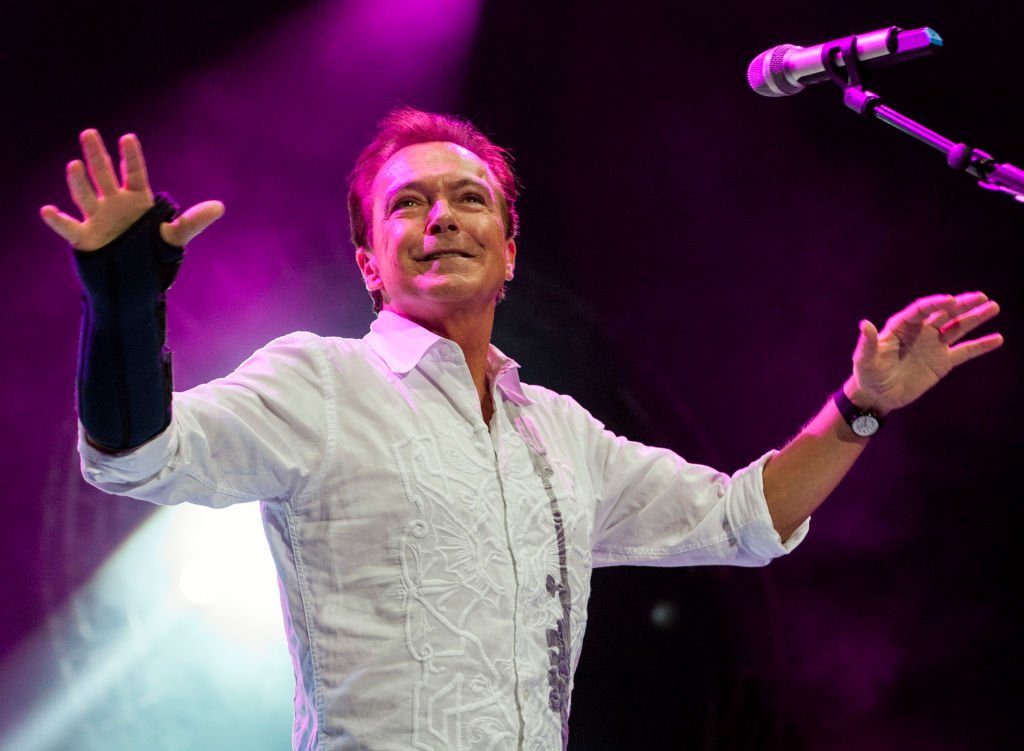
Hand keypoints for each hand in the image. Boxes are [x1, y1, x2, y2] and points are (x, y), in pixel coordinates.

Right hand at [39, 129, 223, 250]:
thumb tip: (220, 207)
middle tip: (90, 133)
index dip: (132, 157)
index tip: (127, 138)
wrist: (134, 278)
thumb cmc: (153, 252)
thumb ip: (194, 221)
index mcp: (137, 200)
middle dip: (98, 155)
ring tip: (74, 165)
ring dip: (79, 181)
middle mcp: (114, 204)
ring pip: (86, 195)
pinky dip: (57, 220)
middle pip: (104, 175)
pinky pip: (69, 227)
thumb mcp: (175, 237)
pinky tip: (47, 210)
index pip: (134, 174)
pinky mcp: (85, 238)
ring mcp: (97, 219)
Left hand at [847, 292, 1003, 412]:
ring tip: (994, 307)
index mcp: (901, 327)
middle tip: (981, 297)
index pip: (921, 310)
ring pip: (957, 328)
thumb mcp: (865, 360)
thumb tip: (864, 324)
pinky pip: (965, 352)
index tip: (951, 300)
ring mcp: (933, 345)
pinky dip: (981, 346)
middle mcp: (920, 332)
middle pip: (944, 314)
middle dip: (962, 305)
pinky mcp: (942, 362)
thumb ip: (868, 343)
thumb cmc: (868, 375)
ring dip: (975, 318)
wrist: (878, 395)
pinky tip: (998, 339)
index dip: (935, 304)